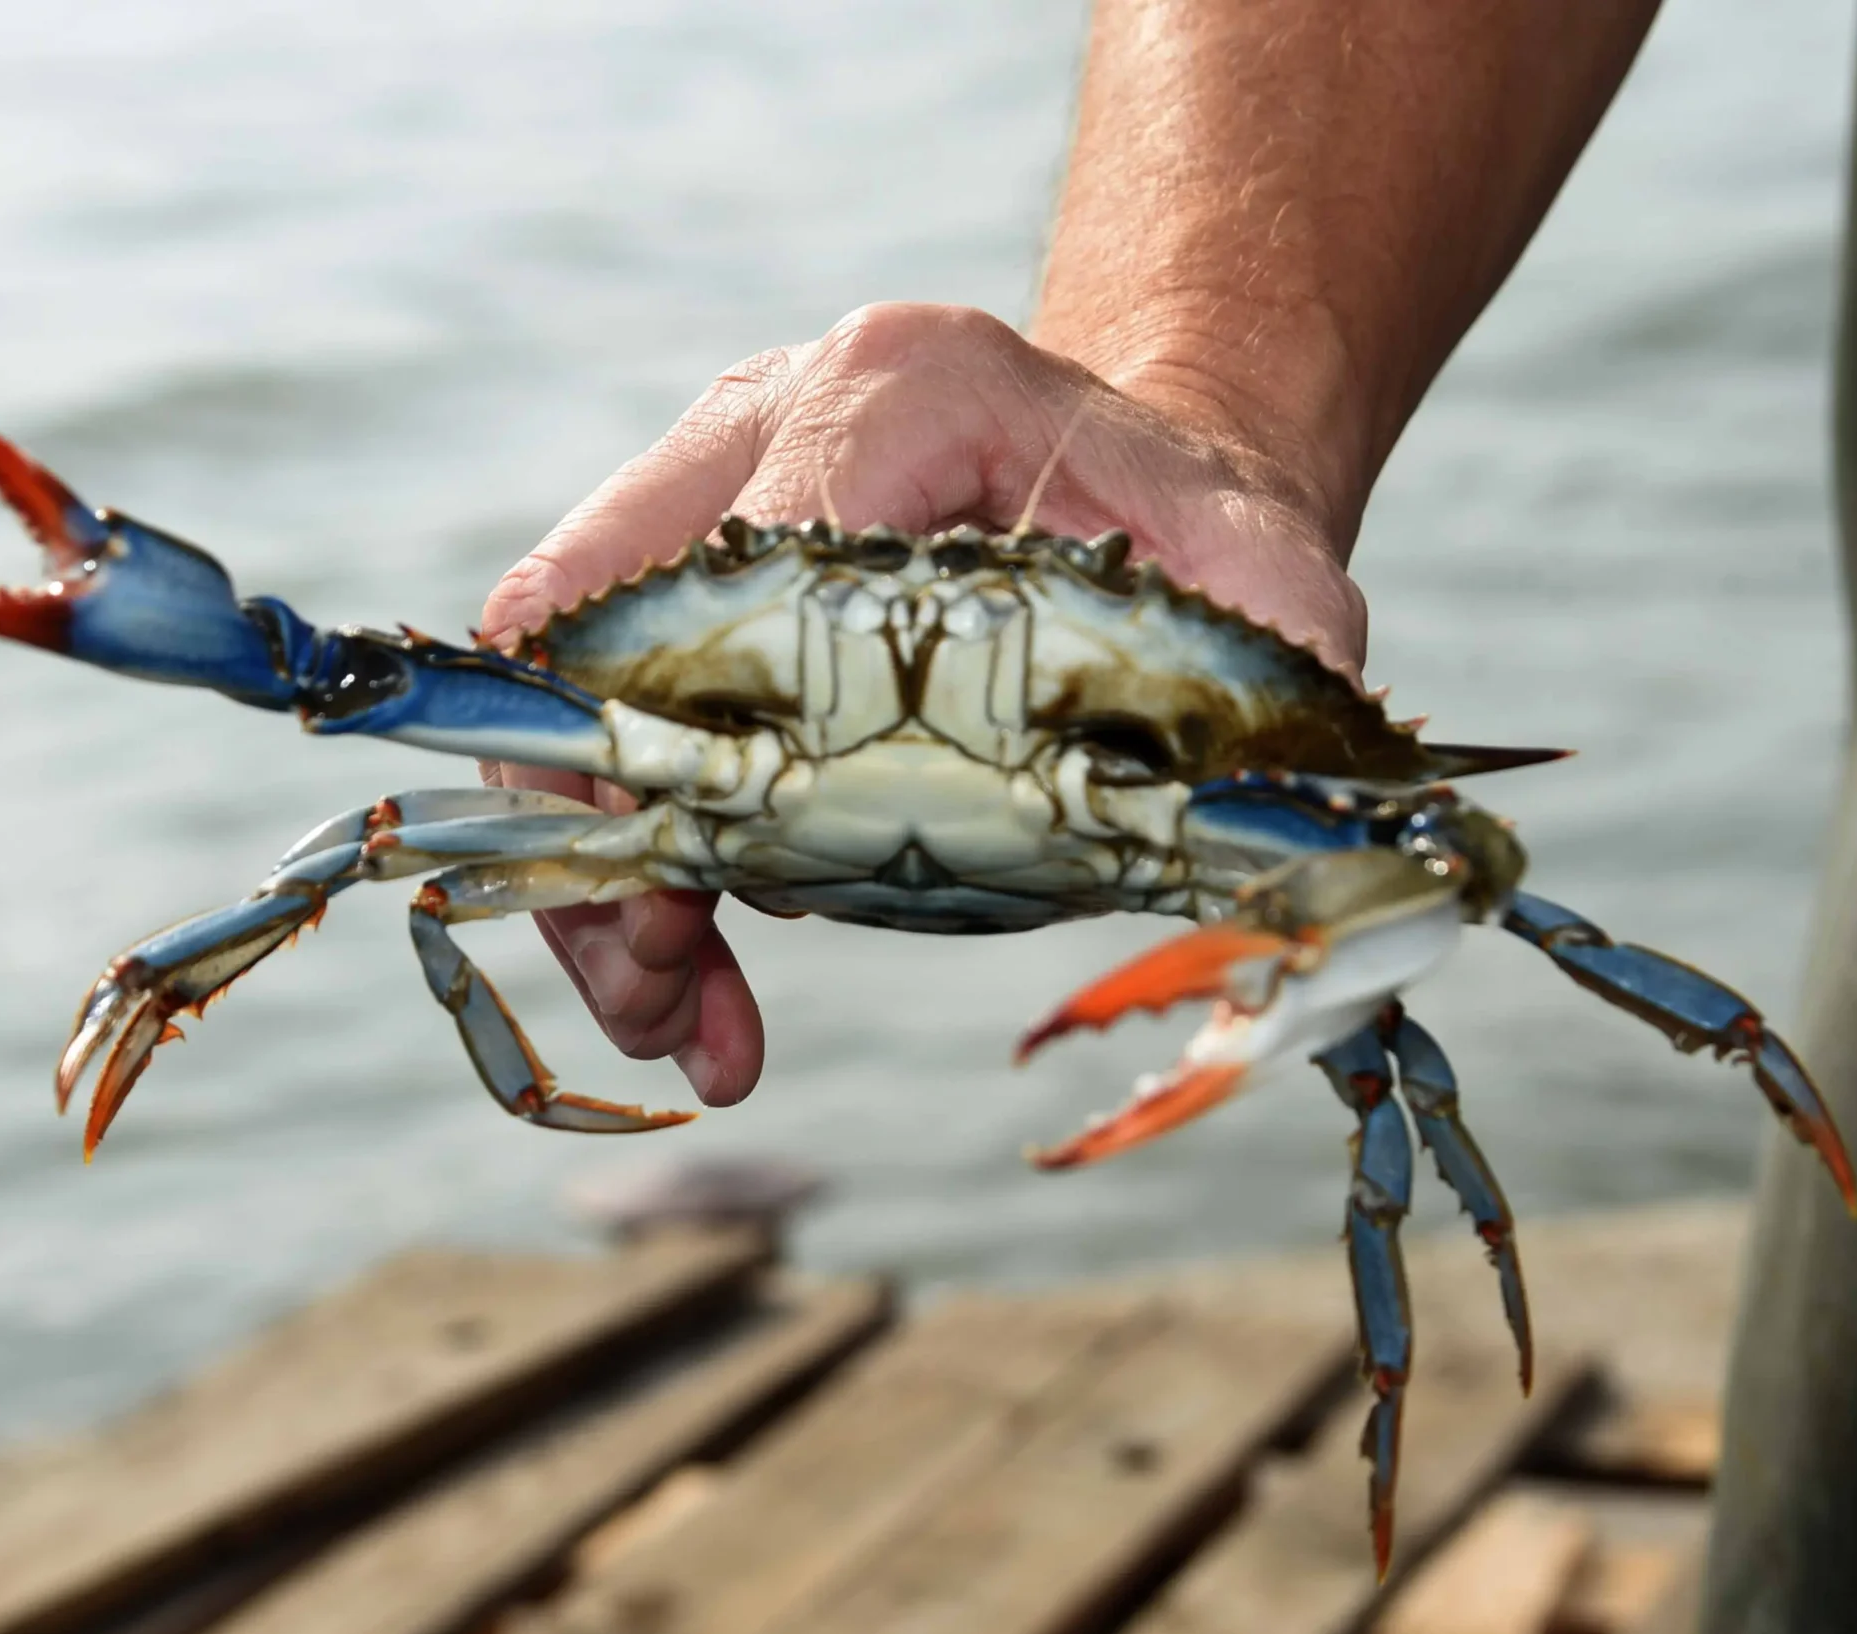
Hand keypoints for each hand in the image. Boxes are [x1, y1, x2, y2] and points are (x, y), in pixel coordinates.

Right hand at [477, 302, 1369, 1106]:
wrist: (1147, 466)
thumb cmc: (1194, 519)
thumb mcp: (1267, 566)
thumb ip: (1280, 641)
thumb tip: (1260, 778)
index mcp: (902, 389)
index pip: (736, 567)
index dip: (694, 739)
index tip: (714, 898)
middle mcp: (773, 412)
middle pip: (603, 624)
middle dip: (604, 829)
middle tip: (659, 993)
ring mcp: (713, 483)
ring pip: (576, 678)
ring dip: (600, 865)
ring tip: (670, 1021)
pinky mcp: (692, 571)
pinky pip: (610, 712)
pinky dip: (635, 854)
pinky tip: (693, 986)